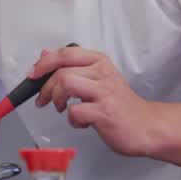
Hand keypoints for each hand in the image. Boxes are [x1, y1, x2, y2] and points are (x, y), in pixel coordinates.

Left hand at [29, 46, 162, 157]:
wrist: (147, 126)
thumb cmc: (121, 105)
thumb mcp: (97, 79)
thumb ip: (72, 67)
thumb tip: (45, 55)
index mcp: (100, 62)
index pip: (65, 53)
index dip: (44, 63)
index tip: (33, 74)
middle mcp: (102, 73)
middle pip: (62, 70)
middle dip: (45, 87)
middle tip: (44, 100)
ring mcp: (104, 92)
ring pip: (66, 84)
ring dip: (57, 99)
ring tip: (63, 109)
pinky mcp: (104, 112)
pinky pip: (75, 112)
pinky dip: (72, 121)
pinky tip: (82, 123)